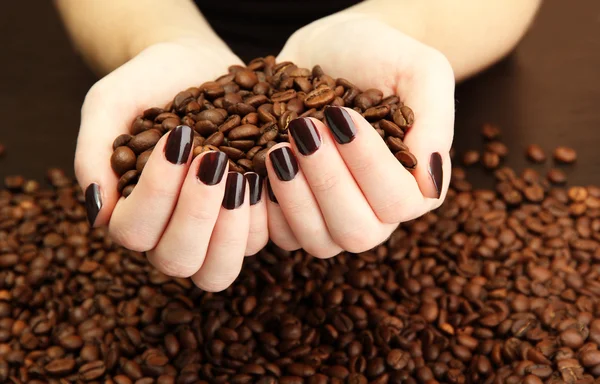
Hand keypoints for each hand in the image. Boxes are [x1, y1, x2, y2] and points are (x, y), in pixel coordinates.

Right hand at [76, 38, 268, 290]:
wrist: (196, 62)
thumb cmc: (149, 83)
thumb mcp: (111, 103)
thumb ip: (93, 154)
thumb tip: (96, 212)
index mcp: (131, 211)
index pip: (133, 231)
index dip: (156, 194)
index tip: (176, 141)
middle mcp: (170, 232)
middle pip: (178, 261)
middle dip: (195, 215)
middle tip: (212, 160)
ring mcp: (213, 232)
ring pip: (220, 268)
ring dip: (232, 224)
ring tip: (240, 173)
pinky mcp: (251, 219)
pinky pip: (261, 242)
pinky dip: (265, 214)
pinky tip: (265, 172)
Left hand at [265, 14, 454, 256]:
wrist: (332, 47)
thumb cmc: (380, 56)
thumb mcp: (419, 69)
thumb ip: (435, 119)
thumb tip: (430, 175)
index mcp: (415, 186)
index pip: (397, 201)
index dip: (368, 164)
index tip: (341, 116)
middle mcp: (378, 214)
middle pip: (357, 231)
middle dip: (328, 183)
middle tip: (304, 130)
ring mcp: (334, 220)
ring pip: (318, 241)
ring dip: (295, 197)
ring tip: (278, 147)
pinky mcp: (297, 215)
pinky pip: (281, 235)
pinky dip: (266, 207)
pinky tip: (257, 165)